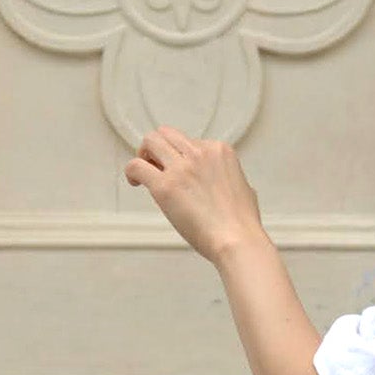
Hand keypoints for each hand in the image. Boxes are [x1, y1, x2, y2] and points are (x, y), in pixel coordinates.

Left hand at [124, 127, 264, 261]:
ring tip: (145, 172)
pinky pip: (136, 166)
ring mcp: (181, 168)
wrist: (236, 241)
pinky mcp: (164, 186)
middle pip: (167, 134)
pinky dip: (132, 172)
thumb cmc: (242, 223)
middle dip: (158, 148)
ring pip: (150, 142)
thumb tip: (221, 181)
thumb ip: (227, 177)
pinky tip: (135, 183)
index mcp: (219, 151)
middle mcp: (199, 153)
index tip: (177, 169)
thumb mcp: (243, 187)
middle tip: (155, 165)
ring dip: (144, 154)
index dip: (179, 155)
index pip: (189, 141)